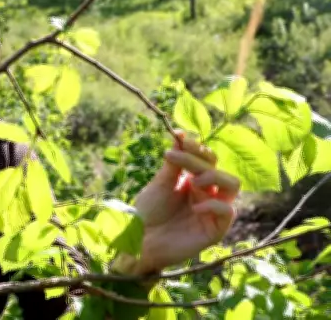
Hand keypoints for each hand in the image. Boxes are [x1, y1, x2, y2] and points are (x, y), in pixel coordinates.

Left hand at [131, 130, 239, 273]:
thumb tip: (181, 134)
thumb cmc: (148, 211)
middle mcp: (207, 193)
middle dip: (199, 159)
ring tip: (193, 182)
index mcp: (194, 180)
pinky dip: (214, 204)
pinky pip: (228, 212)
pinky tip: (195, 206)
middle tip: (174, 157)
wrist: (139, 239)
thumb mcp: (160, 183)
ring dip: (214, 177)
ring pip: (233, 184)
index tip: (179, 138)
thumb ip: (174, 162)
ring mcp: (212, 211)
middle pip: (218, 167)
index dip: (196, 147)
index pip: (207, 157)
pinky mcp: (215, 230)